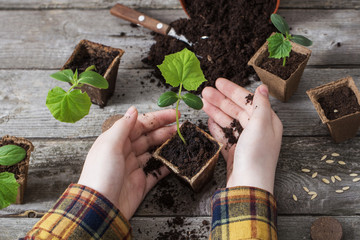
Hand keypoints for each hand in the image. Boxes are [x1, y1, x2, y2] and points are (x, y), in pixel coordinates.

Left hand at [78, 106, 176, 219]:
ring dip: (167, 145)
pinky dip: (167, 166)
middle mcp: (126, 152)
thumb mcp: (110, 145)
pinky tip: (176, 160)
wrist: (100, 208)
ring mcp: (134, 168)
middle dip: (165, 130)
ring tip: (182, 139)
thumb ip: (123, 126)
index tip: (174, 114)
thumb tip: (133, 109)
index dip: (157, 118)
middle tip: (182, 126)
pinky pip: (157, 172)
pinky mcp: (141, 183)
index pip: (140, 124)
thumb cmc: (101, 174)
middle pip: (149, 137)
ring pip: (154, 152)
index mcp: (117, 141)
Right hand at [202, 78, 282, 193]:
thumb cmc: (256, 156)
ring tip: (202, 103)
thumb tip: (262, 87)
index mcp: (267, 122)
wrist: (248, 186)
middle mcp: (257, 131)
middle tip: (205, 92)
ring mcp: (245, 142)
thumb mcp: (260, 126)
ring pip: (229, 122)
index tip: (218, 82)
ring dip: (216, 112)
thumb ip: (260, 105)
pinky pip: (224, 136)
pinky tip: (208, 120)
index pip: (248, 101)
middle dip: (221, 100)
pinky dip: (216, 127)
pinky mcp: (235, 153)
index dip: (233, 90)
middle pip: (237, 110)